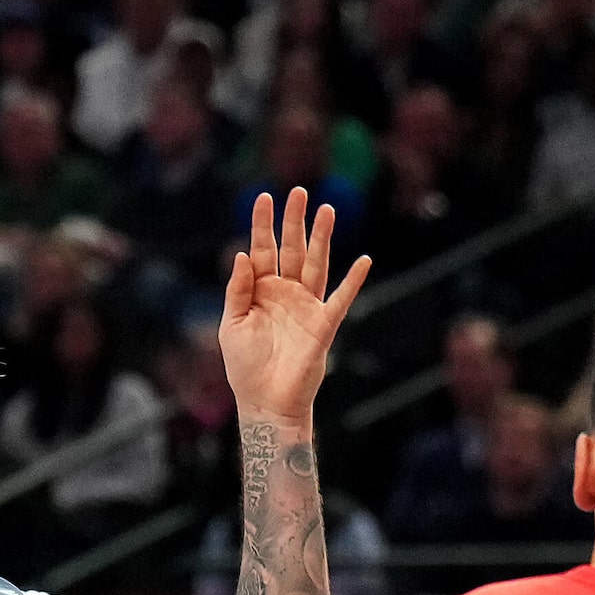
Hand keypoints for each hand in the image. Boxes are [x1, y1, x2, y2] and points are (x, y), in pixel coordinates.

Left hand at [219, 188, 369, 424]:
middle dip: (294, 221)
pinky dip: (353, 281)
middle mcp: (285, 293)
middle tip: (299, 192)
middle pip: (291, 249)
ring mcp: (306, 307)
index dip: (262, 224)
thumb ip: (237, 290)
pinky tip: (363, 260)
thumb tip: (242, 255)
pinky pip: (340, 299)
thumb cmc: (245, 367)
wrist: (265, 402)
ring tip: (327, 210)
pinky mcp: (323, 325)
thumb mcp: (231, 325)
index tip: (263, 197)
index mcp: (260, 291)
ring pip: (316, 265)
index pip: (262, 250)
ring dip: (322, 238)